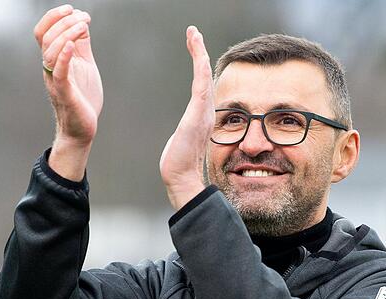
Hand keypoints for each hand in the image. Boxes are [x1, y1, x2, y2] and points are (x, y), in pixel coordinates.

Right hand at [35, 4, 102, 180]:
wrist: (82, 129)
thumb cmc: (82, 98)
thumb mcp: (84, 65)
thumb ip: (82, 46)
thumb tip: (82, 22)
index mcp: (53, 60)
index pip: (43, 32)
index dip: (54, 17)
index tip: (72, 8)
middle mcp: (50, 69)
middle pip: (45, 38)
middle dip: (63, 22)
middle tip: (82, 17)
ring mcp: (55, 81)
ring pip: (50, 52)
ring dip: (67, 34)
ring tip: (83, 26)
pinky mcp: (65, 93)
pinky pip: (59, 73)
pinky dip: (65, 57)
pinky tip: (74, 45)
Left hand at [159, 26, 212, 209]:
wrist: (181, 178)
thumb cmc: (180, 164)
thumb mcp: (182, 141)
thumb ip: (187, 133)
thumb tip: (185, 135)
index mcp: (202, 115)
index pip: (202, 84)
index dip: (199, 64)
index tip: (195, 47)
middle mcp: (206, 111)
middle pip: (204, 74)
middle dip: (199, 51)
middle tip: (193, 32)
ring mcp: (203, 112)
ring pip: (203, 75)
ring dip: (199, 53)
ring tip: (194, 34)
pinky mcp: (197, 116)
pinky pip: (201, 86)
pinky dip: (200, 67)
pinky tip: (198, 53)